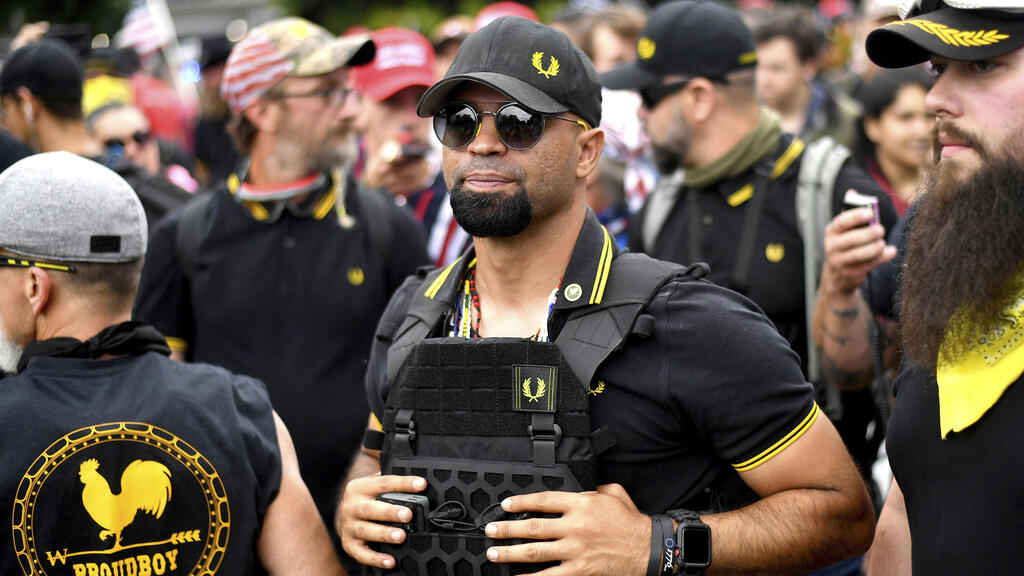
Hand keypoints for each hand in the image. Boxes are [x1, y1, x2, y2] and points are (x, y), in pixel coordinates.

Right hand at [336, 473, 425, 569]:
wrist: (342, 514)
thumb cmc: (367, 499)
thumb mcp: (373, 485)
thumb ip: (390, 483)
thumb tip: (418, 481)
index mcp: (359, 487)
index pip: (383, 483)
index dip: (403, 483)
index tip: (421, 485)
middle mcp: (351, 506)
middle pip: (370, 509)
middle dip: (390, 512)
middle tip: (408, 515)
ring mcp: (348, 526)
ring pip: (365, 530)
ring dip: (384, 534)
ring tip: (401, 536)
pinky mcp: (349, 545)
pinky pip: (361, 554)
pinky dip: (375, 559)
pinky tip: (390, 561)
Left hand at [483, 484, 649, 575]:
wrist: (649, 548)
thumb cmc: (631, 522)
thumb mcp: (613, 493)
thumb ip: (591, 489)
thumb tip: (576, 488)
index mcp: (581, 504)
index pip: (543, 501)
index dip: (521, 503)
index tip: (506, 505)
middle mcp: (575, 526)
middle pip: (532, 527)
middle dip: (506, 530)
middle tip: (490, 531)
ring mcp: (575, 550)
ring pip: (534, 552)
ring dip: (510, 553)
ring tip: (493, 553)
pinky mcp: (579, 571)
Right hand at [822, 198, 896, 294]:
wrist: (837, 275)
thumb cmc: (846, 245)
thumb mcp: (844, 230)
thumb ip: (850, 213)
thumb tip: (852, 192)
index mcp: (831, 232)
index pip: (841, 222)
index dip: (855, 217)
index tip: (870, 213)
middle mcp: (832, 247)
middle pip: (851, 240)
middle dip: (868, 234)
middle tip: (881, 230)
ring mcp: (839, 262)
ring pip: (858, 254)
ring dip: (873, 248)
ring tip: (882, 243)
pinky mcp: (850, 274)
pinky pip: (867, 265)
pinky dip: (881, 258)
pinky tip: (891, 251)